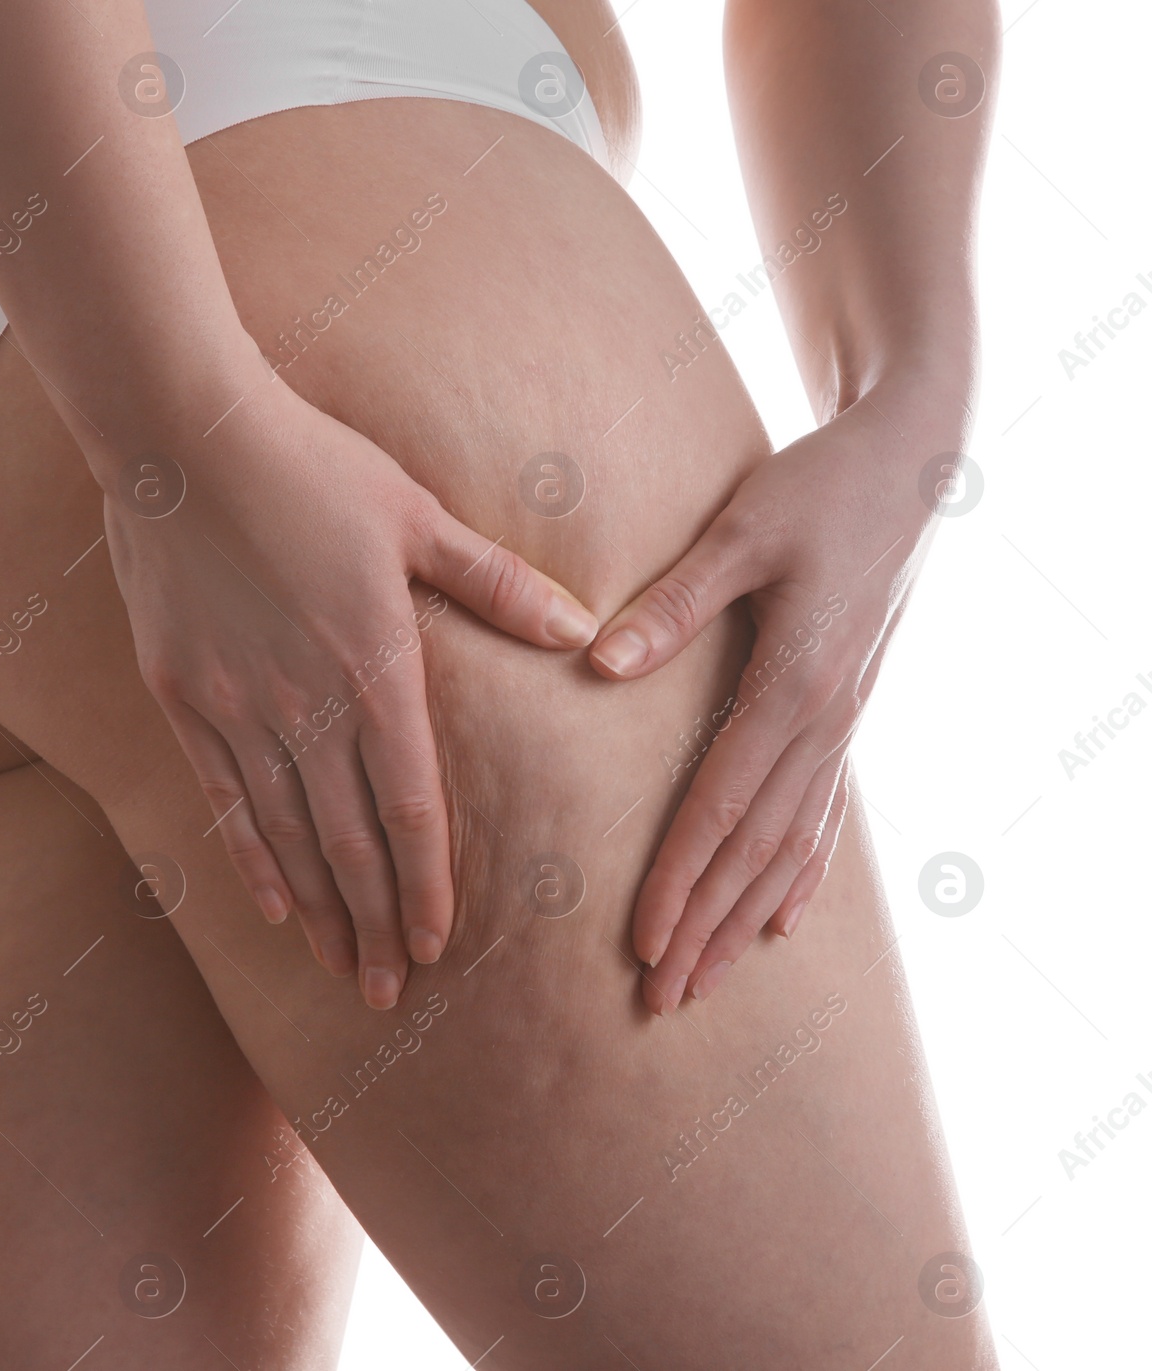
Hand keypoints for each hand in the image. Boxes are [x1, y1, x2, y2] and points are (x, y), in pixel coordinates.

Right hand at [105, 378, 598, 1008]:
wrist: (182, 436)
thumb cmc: (312, 465)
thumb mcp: (417, 514)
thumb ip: (498, 583)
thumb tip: (583, 630)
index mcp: (375, 664)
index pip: (410, 804)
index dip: (426, 883)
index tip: (439, 944)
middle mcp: (305, 703)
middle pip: (349, 841)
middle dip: (375, 925)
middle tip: (392, 994)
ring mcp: (236, 705)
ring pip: (287, 834)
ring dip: (319, 910)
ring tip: (341, 970)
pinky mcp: (181, 695)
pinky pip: (221, 797)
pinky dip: (250, 859)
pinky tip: (271, 906)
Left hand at [588, 384, 963, 1011]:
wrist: (909, 462)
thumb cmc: (818, 487)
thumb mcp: (741, 529)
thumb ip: (672, 603)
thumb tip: (597, 663)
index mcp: (794, 682)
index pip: (722, 806)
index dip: (680, 879)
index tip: (643, 943)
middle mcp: (825, 719)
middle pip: (755, 849)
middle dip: (706, 927)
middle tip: (660, 1000)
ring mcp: (844, 722)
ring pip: (791, 846)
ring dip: (745, 918)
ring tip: (707, 982)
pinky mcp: (847, 712)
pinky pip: (824, 812)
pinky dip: (802, 871)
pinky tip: (784, 919)